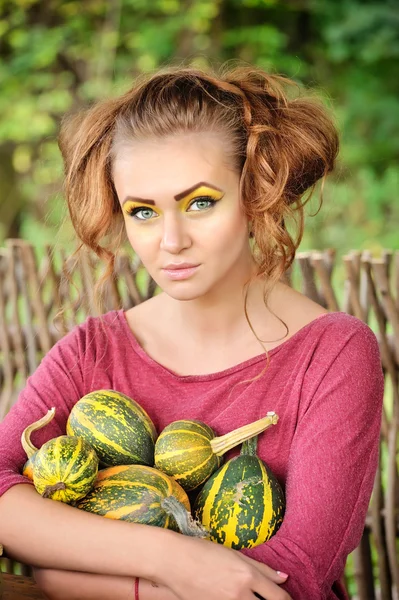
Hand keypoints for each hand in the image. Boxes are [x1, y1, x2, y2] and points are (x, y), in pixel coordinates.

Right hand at [160, 535, 291, 599]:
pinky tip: (236, 599)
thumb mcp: (235, 554)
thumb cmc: (203, 552)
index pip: (278, 597)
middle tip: (269, 598)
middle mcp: (240, 594)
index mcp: (247, 575)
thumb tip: (284, 578)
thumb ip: (261, 568)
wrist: (173, 561)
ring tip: (250, 597)